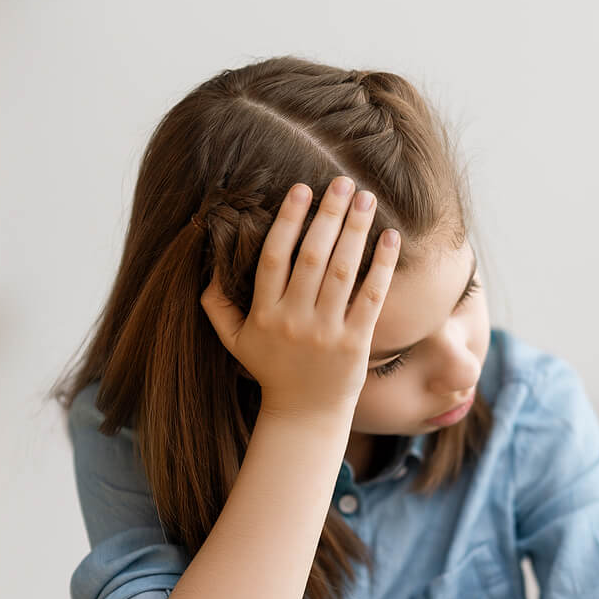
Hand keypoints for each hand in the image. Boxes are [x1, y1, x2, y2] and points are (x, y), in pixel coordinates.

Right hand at [200, 176, 399, 421]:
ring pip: (341, 272)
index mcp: (264, 314)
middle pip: (311, 257)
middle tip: (342, 182)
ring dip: (355, 231)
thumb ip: (216, 305)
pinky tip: (390, 239)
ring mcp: (326, 332)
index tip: (300, 188)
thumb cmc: (271, 371)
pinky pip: (370, 297)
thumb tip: (207, 267)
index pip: (274, 257)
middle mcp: (294, 320)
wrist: (306, 416)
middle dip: (328, 215)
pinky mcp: (355, 343)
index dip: (288, 220)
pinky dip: (381, 266)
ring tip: (367, 199)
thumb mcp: (235, 341)